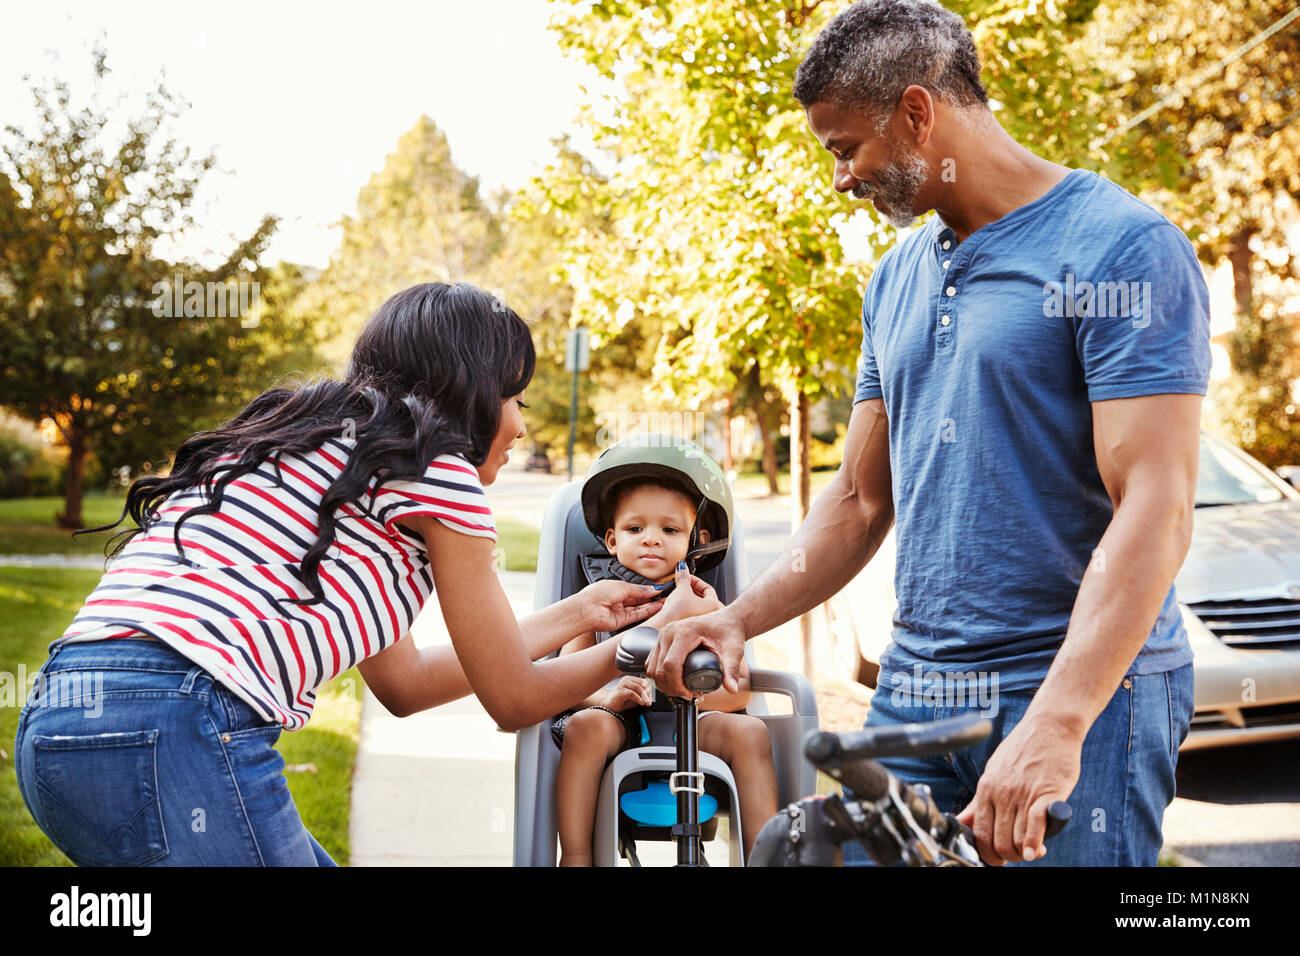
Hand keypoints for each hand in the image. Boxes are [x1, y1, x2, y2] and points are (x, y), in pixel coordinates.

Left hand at [577, 579, 664, 633]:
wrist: (586, 610)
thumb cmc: (597, 594)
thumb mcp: (622, 586)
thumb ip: (639, 590)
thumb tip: (653, 588)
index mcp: (614, 588)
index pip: (634, 589)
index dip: (647, 589)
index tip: (659, 588)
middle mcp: (617, 600)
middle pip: (638, 599)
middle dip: (651, 597)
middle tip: (665, 596)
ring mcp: (619, 611)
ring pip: (639, 608)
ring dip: (652, 605)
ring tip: (665, 602)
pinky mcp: (621, 622)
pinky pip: (636, 616)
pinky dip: (647, 612)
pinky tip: (656, 608)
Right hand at [599, 675, 653, 711]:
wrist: (610, 706)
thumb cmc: (622, 701)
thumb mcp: (635, 697)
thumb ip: (642, 695)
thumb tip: (650, 697)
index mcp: (631, 679)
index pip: (644, 681)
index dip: (649, 690)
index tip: (651, 698)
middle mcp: (627, 679)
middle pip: (642, 684)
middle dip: (648, 693)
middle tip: (649, 702)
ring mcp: (623, 684)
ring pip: (638, 687)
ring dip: (644, 696)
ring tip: (646, 703)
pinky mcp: (620, 691)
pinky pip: (632, 693)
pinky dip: (638, 698)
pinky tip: (640, 703)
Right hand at [647, 564, 743, 697]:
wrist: (725, 620)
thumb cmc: (728, 631)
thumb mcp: (733, 651)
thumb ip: (731, 670)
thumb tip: (732, 689)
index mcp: (685, 632)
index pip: (671, 665)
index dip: (677, 685)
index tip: (690, 694)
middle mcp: (669, 632)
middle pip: (659, 669)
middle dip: (672, 688)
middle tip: (689, 695)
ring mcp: (663, 635)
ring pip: (652, 668)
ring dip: (663, 684)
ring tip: (682, 690)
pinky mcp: (661, 640)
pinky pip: (652, 662)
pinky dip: (659, 676)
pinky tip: (673, 682)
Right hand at [655, 561, 722, 625]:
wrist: (664, 629)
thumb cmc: (676, 615)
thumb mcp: (681, 590)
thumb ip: (683, 576)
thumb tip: (682, 568)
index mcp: (715, 606)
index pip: (708, 588)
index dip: (695, 580)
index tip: (687, 577)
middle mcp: (713, 616)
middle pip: (704, 598)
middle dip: (692, 589)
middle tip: (683, 585)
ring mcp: (704, 625)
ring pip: (698, 607)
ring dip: (688, 599)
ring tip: (678, 595)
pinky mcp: (694, 630)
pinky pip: (692, 615)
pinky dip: (686, 609)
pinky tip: (677, 607)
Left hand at [954, 712, 1082, 863]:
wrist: (1050, 726)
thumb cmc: (1023, 750)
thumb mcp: (993, 772)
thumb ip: (981, 800)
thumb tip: (963, 822)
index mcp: (986, 788)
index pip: (979, 832)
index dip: (987, 853)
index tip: (996, 858)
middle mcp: (1002, 793)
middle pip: (998, 840)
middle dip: (1007, 856)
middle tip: (1017, 855)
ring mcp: (1023, 793)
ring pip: (1016, 838)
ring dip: (1023, 852)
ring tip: (1031, 851)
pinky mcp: (1047, 793)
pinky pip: (1036, 824)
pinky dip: (1034, 842)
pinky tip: (1035, 850)